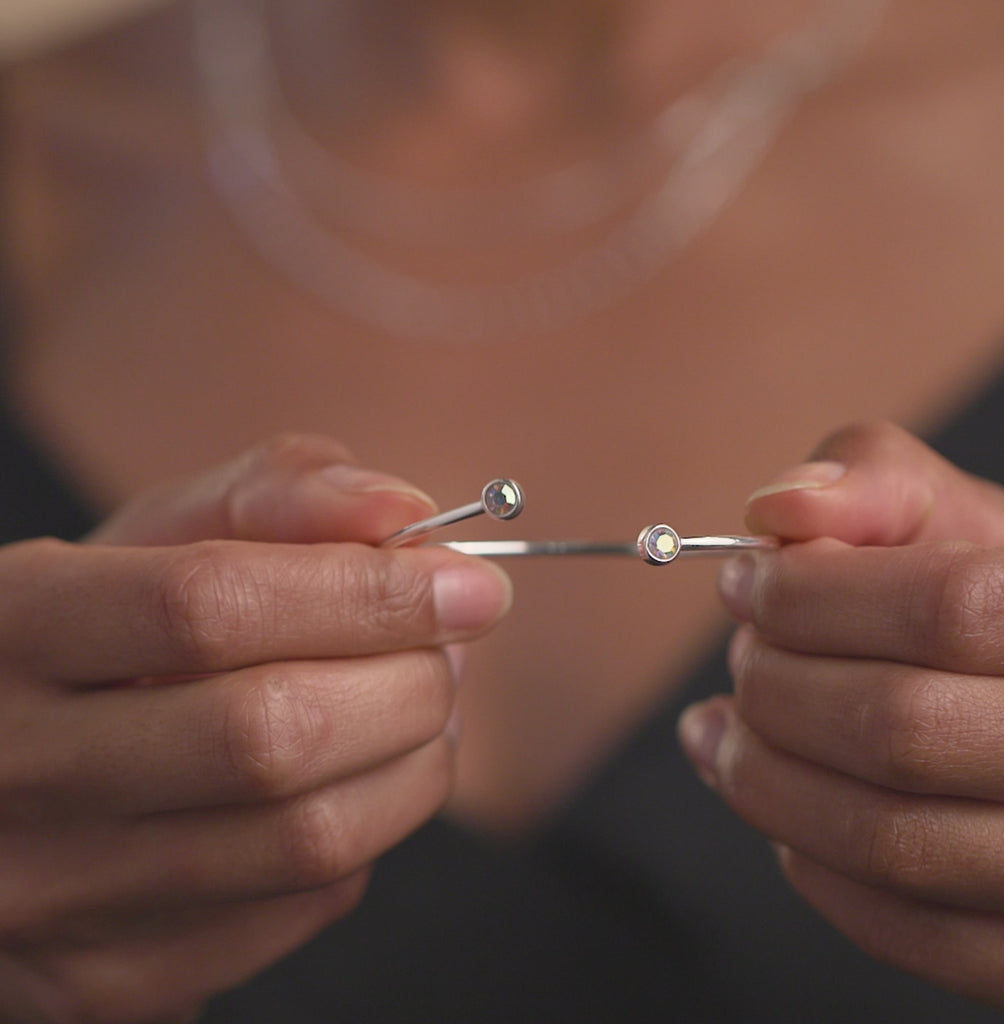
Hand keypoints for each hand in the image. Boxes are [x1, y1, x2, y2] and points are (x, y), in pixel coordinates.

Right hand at [0, 435, 512, 1022]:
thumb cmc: (99, 632)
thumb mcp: (158, 538)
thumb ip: (276, 497)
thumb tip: (405, 512)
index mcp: (15, 627)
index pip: (211, 607)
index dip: (368, 593)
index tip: (471, 587)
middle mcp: (14, 773)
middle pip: (272, 734)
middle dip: (409, 681)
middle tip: (446, 647)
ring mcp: (55, 895)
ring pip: (306, 841)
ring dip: (414, 761)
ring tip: (423, 705)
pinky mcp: (105, 979)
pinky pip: (300, 910)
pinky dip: (369, 833)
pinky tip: (359, 782)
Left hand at [679, 421, 1003, 1013]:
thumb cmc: (1001, 609)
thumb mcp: (961, 521)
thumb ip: (877, 485)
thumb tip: (778, 507)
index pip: (945, 607)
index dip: (810, 594)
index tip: (740, 583)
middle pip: (899, 728)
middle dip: (775, 685)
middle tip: (741, 659)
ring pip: (889, 840)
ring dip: (763, 778)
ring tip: (715, 731)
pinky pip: (906, 931)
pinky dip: (812, 865)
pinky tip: (782, 807)